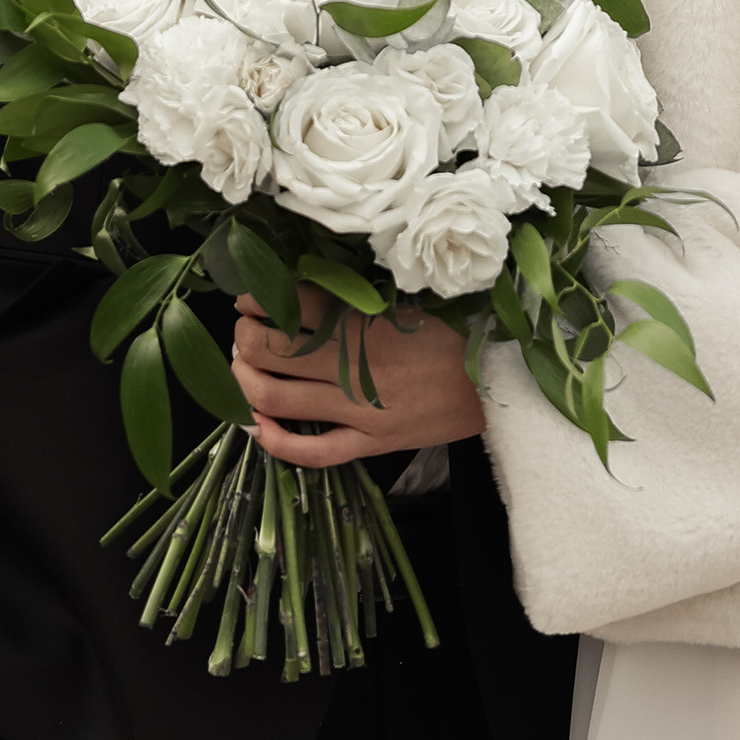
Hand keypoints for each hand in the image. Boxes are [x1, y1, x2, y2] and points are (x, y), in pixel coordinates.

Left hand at [232, 283, 484, 470]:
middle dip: (244, 340)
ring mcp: (359, 408)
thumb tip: (303, 287)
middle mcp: (353, 363)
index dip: (258, 300)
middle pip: (273, 350)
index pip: (293, 303)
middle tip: (242, 335)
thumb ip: (357, 296)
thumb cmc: (454, 333)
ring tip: (242, 371)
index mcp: (365, 319)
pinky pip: (314, 452)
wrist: (498, 382)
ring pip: (279, 399)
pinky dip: (278, 443)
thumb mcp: (407, 301)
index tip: (247, 299)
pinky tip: (259, 427)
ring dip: (246, 383)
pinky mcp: (371, 443)